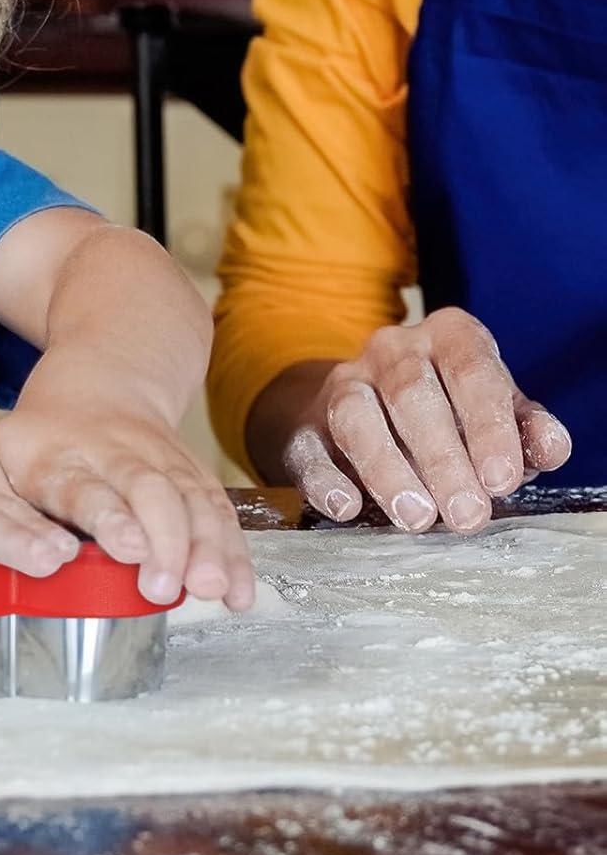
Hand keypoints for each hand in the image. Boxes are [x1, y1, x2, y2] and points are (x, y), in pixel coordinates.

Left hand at [0, 357, 255, 610]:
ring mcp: (162, 462)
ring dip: (207, 547)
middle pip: (150, 493)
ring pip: (192, 501)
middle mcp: (119, 455)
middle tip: (167, 584)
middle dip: (165, 539)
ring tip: (211, 589)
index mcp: (62, 455)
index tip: (126, 548)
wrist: (105, 376)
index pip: (87, 487)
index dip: (110, 517)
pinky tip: (239, 591)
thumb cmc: (42, 433)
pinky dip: (234, 552)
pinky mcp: (193, 475)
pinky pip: (219, 511)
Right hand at [282, 308, 571, 532]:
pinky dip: (324, 480)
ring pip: (355, 417)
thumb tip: (551, 448)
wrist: (366, 410)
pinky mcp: (304, 425)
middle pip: (411, 395)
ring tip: (416, 518)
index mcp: (447, 337)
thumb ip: (525, 428)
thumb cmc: (449, 413)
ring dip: (386, 470)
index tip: (502, 479)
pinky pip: (307, 447)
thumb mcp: (495, 412)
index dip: (488, 426)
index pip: (471, 371)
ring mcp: (341, 383)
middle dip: (442, 460)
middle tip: (467, 515)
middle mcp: (391, 350)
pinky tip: (346, 507)